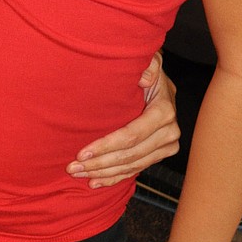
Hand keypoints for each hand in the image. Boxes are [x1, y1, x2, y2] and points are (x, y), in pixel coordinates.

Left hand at [66, 54, 178, 186]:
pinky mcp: (159, 154)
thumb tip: (144, 79)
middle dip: (99, 163)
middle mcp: (169, 132)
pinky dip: (115, 178)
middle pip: (130, 155)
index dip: (106, 146)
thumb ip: (148, 65)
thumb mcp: (149, 60)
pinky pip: (135, 169)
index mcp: (164, 111)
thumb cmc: (145, 68)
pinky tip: (95, 182)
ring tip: (78, 173)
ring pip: (131, 165)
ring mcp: (166, 145)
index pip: (132, 135)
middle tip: (73, 167)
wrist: (158, 81)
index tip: (82, 152)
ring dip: (103, 172)